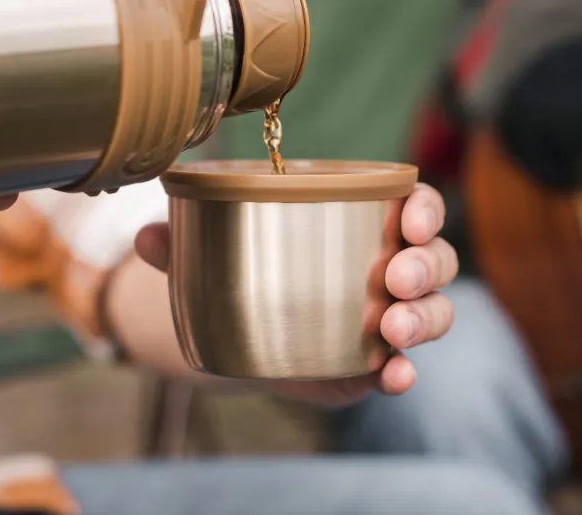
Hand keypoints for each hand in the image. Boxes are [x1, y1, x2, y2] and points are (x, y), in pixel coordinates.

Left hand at [132, 183, 458, 406]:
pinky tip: (394, 376)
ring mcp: (390, 319)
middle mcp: (390, 268)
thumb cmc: (249, 271)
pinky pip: (403, 367)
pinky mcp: (374, 364)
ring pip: (433, 312)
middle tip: (396, 276)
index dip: (424, 207)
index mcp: (366, 222)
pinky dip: (403, 372)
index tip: (411, 215)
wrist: (243, 332)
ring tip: (394, 329)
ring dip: (423, 318)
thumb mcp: (216, 252)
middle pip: (435, 259)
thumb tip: (147, 236)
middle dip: (425, 265)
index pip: (416, 205)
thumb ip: (184, 244)